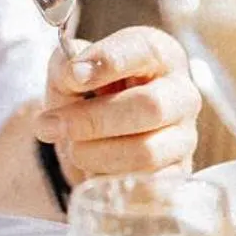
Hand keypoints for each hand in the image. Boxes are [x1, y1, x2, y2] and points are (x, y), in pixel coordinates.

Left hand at [36, 26, 200, 181]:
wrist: (99, 135)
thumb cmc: (91, 93)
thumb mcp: (71, 70)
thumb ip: (68, 64)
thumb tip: (76, 74)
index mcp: (160, 55)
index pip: (145, 50)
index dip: (109, 61)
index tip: (74, 76)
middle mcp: (181, 93)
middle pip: (149, 106)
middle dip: (92, 119)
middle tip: (51, 125)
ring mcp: (184, 136)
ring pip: (146, 151)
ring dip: (96, 153)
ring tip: (73, 148)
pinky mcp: (178, 174)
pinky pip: (146, 186)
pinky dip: (110, 179)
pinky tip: (95, 168)